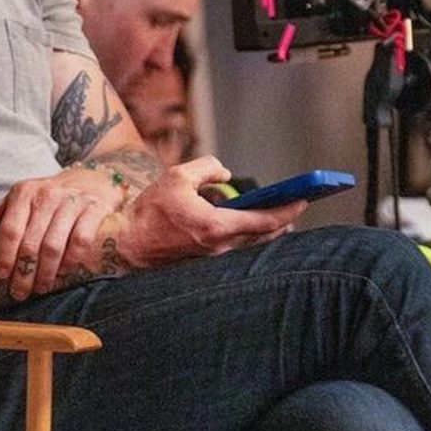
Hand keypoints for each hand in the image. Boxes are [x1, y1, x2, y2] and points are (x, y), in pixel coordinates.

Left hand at [0, 172, 116, 298]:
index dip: (4, 255)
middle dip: (24, 272)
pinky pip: (81, 240)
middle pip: (30, 242)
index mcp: (24, 192)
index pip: (9, 229)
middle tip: (19, 292)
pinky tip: (65, 272)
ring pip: (54, 245)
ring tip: (41, 288)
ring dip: (46, 272)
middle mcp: (47, 195)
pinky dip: (72, 260)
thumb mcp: (19, 200)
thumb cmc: (49, 196)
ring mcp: (72, 202)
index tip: (1, 275)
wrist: (91, 179)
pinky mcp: (95, 209)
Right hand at [113, 155, 305, 271]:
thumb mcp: (177, 177)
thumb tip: (224, 174)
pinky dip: (249, 235)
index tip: (304, 200)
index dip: (288, 211)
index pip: (264, 222)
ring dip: (268, 229)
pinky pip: (236, 248)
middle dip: (284, 220)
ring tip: (281, 214)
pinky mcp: (205, 261)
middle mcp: (219, 247)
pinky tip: (252, 224)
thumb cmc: (150, 211)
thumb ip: (206, 168)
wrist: (126, 244)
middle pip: (263, 236)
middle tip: (298, 204)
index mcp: (216, 226)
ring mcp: (213, 258)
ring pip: (251, 243)